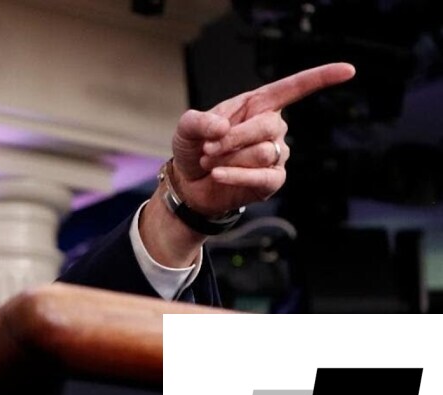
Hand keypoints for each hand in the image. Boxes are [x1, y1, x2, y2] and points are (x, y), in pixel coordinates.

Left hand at [170, 62, 355, 217]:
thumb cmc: (194, 148)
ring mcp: (277, 155)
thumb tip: (222, 127)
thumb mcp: (187, 129)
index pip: (294, 88)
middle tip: (208, 148)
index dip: (320, 78)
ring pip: (263, 153)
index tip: (348, 70)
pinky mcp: (273, 180)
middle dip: (234, 138)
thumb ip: (198, 121)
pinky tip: (218, 175)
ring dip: (230, 158)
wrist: (190, 183)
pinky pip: (261, 176)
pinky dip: (236, 175)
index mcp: (259, 105)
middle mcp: (274, 128)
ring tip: (211, 162)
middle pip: (269, 127)